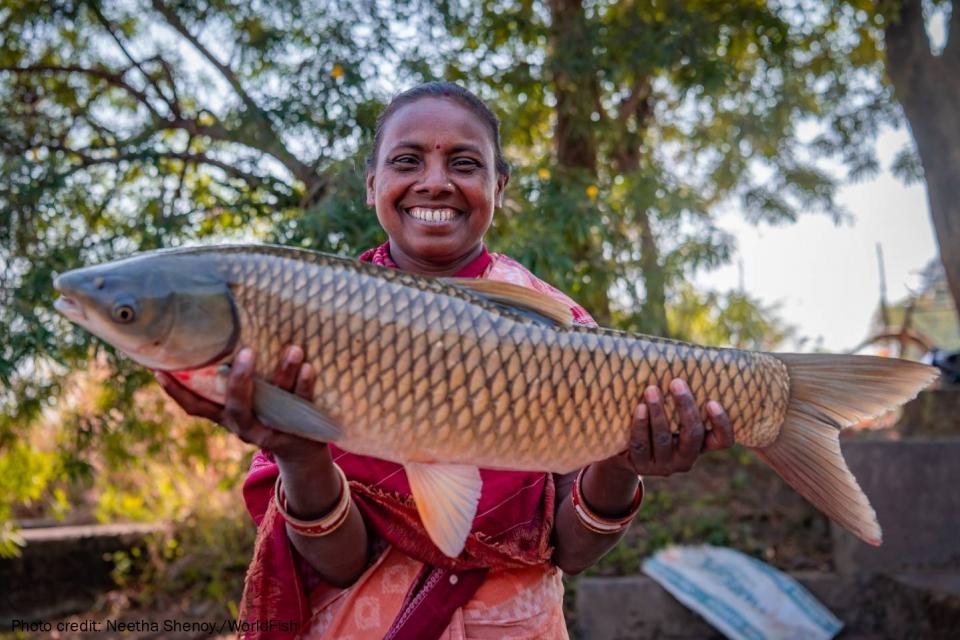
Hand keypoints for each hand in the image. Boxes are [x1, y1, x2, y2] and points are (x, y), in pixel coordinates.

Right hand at [155, 345, 324, 463]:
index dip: (175, 391)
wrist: (301, 451)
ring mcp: (271, 429)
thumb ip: (234, 377)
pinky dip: (305, 384)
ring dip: (284, 372)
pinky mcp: (298, 430)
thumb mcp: (247, 398)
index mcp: (226, 415)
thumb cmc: (266, 412)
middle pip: (237, 406)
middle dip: (240, 380)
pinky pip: (303, 404)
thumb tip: (224, 332)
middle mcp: (244, 425)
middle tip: (245, 352)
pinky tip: (308, 367)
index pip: (195, 406)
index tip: (158, 369)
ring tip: (293, 349)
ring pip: (276, 401)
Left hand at [606, 379, 734, 477]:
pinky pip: (641, 444)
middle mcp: (686, 460)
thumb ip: (684, 400)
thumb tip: (686, 356)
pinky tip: (639, 407)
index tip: (712, 401)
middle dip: (685, 407)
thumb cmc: (658, 423)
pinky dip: (640, 425)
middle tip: (676, 382)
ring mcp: (664, 466)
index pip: (723, 441)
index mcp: (702, 446)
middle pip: (692, 435)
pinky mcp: (642, 466)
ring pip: (664, 439)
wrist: (626, 451)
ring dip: (658, 412)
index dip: (722, 424)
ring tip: (651, 390)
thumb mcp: (674, 417)